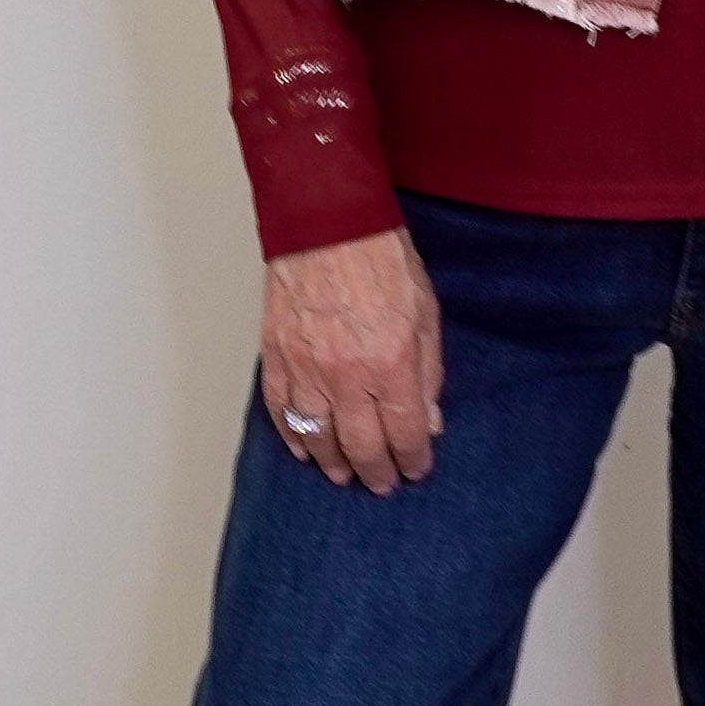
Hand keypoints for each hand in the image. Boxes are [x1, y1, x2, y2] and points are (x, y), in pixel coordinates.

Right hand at [263, 224, 444, 492]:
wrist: (327, 220)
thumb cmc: (381, 257)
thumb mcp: (425, 312)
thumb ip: (428, 371)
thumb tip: (429, 420)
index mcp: (390, 362)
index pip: (404, 432)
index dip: (413, 459)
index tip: (416, 468)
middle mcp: (346, 374)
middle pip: (361, 446)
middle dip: (376, 472)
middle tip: (382, 484)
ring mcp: (305, 367)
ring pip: (317, 437)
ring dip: (333, 462)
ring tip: (344, 474)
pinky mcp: (276, 355)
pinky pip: (281, 411)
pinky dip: (292, 436)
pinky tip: (304, 450)